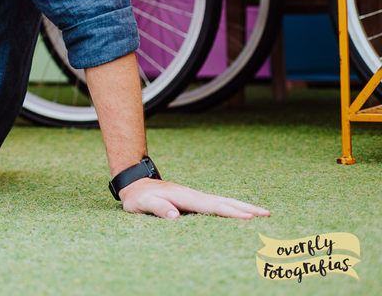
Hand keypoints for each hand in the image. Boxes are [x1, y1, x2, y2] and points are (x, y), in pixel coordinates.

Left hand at [118, 178, 269, 219]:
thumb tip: (175, 216)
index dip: (229, 212)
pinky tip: (241, 212)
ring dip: (242, 206)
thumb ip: (157, 208)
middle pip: (223, 201)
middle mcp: (192, 195)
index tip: (248, 217)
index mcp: (183, 197)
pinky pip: (217, 204)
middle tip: (267, 213)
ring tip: (263, 212)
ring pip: (222, 201)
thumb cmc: (138, 197)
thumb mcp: (141, 204)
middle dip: (245, 207)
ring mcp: (195, 196)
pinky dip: (232, 207)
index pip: (210, 206)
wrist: (134, 184)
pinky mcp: (194, 200)